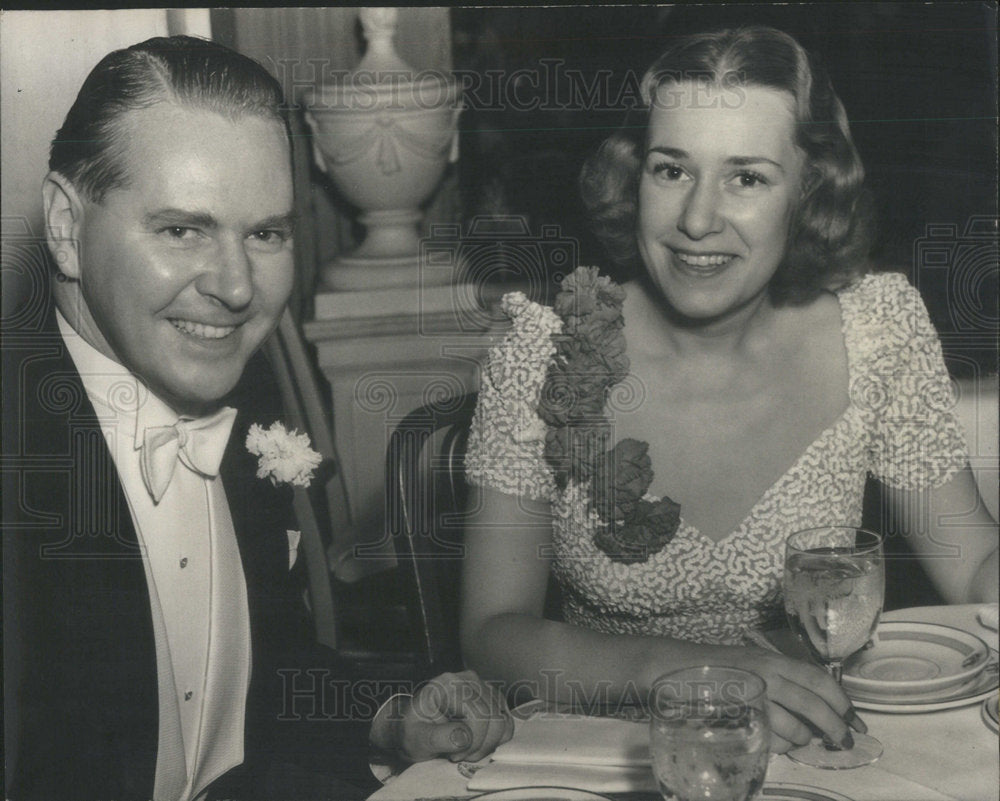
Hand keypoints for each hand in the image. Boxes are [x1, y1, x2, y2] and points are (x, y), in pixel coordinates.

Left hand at [378, 670, 513, 763]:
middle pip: (494, 717)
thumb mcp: (416, 739)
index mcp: (448, 684)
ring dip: (488, 744)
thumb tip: (465, 737)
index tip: (454, 755)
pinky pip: (507, 722)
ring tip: (466, 750)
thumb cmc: (412, 733)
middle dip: (480, 745)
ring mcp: (482, 687)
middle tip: (460, 755)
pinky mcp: (491, 699)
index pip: (478, 713)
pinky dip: (496, 739)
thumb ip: (437, 737)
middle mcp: (468, 680)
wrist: (413, 728)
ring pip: (503, 720)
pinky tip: (476, 744)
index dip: (472, 740)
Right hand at [728, 645, 863, 753]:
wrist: (684, 669)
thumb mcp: (760, 660)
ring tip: (803, 738)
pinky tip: (781, 740)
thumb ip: (788, 676)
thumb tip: (823, 704)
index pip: (819, 680)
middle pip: (814, 707)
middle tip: (845, 741)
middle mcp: (768, 679)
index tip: (855, 720)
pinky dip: (784, 746)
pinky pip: (774, 742)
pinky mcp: (743, 721)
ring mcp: (755, 702)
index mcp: (775, 661)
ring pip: (796, 729)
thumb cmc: (726, 666)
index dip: (842, 702)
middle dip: (835, 728)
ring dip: (805, 739)